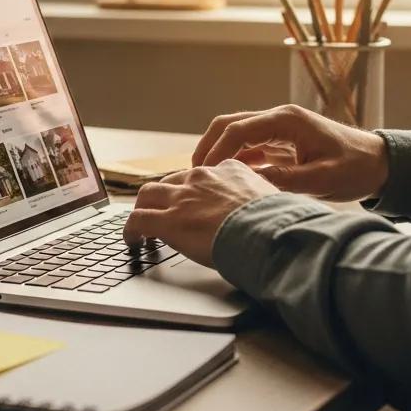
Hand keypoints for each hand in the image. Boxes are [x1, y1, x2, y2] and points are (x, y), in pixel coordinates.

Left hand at [122, 159, 277, 267]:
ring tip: (140, 227)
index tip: (193, 202)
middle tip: (160, 211)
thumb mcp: (275, 201)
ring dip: (142, 209)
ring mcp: (183, 197)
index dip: (193, 190)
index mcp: (229, 170)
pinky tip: (133, 241)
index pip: (202, 175)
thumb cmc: (279, 223)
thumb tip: (275, 214)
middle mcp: (202, 177)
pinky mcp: (169, 220)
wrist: (269, 232)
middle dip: (163, 196)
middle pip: (170, 180)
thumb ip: (264, 202)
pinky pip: (138, 220)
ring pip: (147, 194)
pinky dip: (131, 230)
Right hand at [191, 105, 389, 202]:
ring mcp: (279, 128)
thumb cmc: (355, 168)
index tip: (203, 171)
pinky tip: (227, 178)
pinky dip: (234, 158)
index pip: (240, 129)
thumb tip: (250, 182)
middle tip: (194, 172)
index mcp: (287, 121)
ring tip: (205, 177)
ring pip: (236, 132)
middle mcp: (279, 118)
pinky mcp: (281, 140)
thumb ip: (285, 180)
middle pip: (230, 124)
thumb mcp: (322, 179)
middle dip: (208, 145)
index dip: (217, 149)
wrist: (379, 164)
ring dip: (218, 151)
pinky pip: (249, 145)